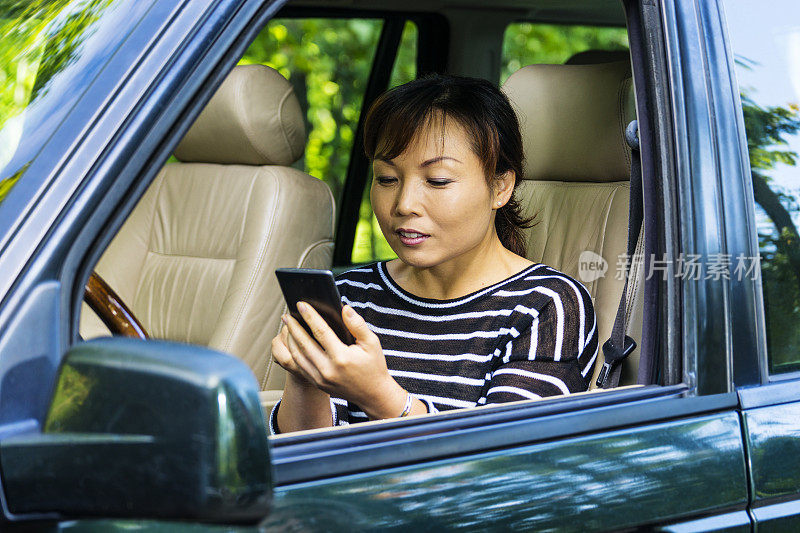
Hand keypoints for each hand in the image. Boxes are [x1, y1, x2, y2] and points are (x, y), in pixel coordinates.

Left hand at [271, 302, 406, 418]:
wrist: (373, 394)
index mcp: (342, 358)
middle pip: (304, 344)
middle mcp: (328, 370)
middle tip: (287, 315)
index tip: (301, 305)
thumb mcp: (372, 343)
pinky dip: (294, 353)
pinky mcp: (318, 384)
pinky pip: (300, 367)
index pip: (321, 331)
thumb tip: (344, 309)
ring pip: (298, 356)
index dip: (310, 316)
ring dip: (290, 340)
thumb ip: (357, 325)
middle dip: (294, 327)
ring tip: (288, 327)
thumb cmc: (374, 367)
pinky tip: (293, 343)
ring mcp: (321, 379)